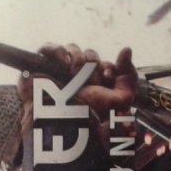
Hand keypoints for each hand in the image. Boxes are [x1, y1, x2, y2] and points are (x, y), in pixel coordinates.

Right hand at [17, 43, 137, 119]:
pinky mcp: (41, 68)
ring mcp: (59, 71)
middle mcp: (78, 78)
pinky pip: (48, 48)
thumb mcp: (120, 99)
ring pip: (72, 48)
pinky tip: (64, 62)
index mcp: (95, 85)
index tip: (107, 78)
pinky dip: (57, 50)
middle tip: (88, 82)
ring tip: (74, 73)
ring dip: (78, 58)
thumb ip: (129, 76)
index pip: (103, 64)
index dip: (107, 67)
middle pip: (89, 54)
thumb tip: (126, 49)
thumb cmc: (90, 115)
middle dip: (92, 65)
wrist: (64, 122)